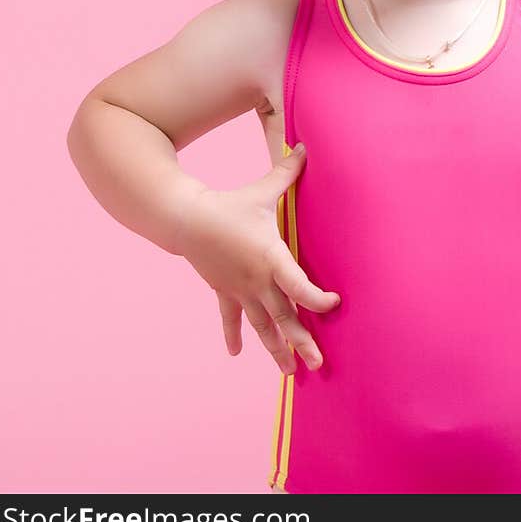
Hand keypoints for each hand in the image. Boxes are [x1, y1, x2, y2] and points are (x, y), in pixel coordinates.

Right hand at [177, 144, 340, 373]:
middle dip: (301, 342)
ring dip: (275, 349)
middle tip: (318, 364)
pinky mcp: (224, 291)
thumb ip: (287, 172)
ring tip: (291, 374)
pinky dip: (233, 334)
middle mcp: (256, 280)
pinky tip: (236, 354)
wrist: (186, 218)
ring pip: (261, 325)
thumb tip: (306, 147)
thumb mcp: (262, 190)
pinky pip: (231, 318)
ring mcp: (239, 289)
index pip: (298, 287)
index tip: (333, 304)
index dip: (317, 299)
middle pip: (282, 317)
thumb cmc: (229, 205)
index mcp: (270, 257)